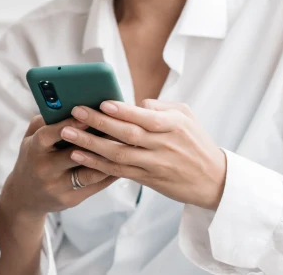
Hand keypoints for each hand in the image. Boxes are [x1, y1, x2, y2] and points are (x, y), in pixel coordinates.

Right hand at [0, 115, 117, 220]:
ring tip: (126, 144)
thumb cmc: (33, 158)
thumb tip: (67, 104)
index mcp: (34, 149)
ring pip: (89, 172)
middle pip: (74, 154)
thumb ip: (46, 121)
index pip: (50, 135)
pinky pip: (96, 185)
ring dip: (109, 158)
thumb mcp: (30, 138)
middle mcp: (44, 169)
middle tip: (117, 127)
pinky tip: (123, 162)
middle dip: (96, 141)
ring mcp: (58, 186)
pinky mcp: (70, 199)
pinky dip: (111, 172)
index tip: (87, 113)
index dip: (69, 125)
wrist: (25, 196)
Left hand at [60, 99, 226, 210]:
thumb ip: (159, 106)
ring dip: (90, 145)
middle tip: (75, 112)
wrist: (214, 180)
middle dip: (98, 123)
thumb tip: (133, 102)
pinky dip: (97, 163)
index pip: (144, 116)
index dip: (123, 110)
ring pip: (118, 154)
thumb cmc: (196, 141)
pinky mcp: (148, 180)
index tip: (102, 102)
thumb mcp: (186, 116)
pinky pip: (118, 172)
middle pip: (126, 134)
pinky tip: (80, 155)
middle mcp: (163, 145)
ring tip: (68, 135)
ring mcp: (154, 164)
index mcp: (173, 125)